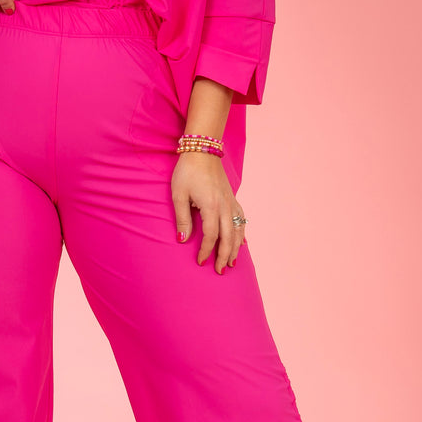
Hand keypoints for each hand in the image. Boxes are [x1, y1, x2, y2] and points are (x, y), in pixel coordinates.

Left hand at [171, 152, 245, 272]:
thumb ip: (182, 218)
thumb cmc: (187, 172)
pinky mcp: (233, 198)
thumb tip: (183, 240)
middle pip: (228, 238)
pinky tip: (242, 244)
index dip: (206, 251)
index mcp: (211, 207)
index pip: (211, 236)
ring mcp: (231, 202)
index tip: (200, 262)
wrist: (202, 150)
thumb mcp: (179, 195)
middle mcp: (225, 206)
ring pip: (238, 230)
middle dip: (223, 256)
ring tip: (231, 262)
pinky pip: (241, 220)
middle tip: (219, 271)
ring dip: (235, 248)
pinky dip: (242, 233)